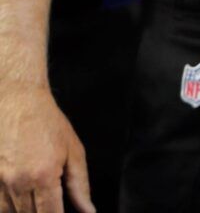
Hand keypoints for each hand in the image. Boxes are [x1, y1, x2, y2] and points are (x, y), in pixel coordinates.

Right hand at [0, 84, 91, 212]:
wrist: (17, 101)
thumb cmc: (48, 123)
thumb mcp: (73, 151)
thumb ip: (80, 186)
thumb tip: (88, 211)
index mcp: (43, 176)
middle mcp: (17, 183)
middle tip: (50, 201)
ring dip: (24, 210)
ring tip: (36, 197)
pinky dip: (7, 206)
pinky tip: (19, 197)